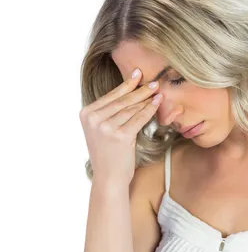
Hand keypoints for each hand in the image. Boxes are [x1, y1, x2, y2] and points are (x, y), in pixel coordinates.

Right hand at [79, 69, 162, 185]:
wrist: (109, 178)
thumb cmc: (108, 155)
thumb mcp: (101, 130)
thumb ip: (109, 112)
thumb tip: (130, 92)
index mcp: (86, 114)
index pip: (111, 96)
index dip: (126, 84)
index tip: (137, 73)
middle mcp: (94, 119)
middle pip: (122, 100)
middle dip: (139, 90)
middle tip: (154, 82)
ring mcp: (106, 127)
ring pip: (131, 108)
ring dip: (146, 99)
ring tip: (158, 92)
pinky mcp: (120, 135)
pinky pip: (138, 118)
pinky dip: (149, 110)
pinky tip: (157, 103)